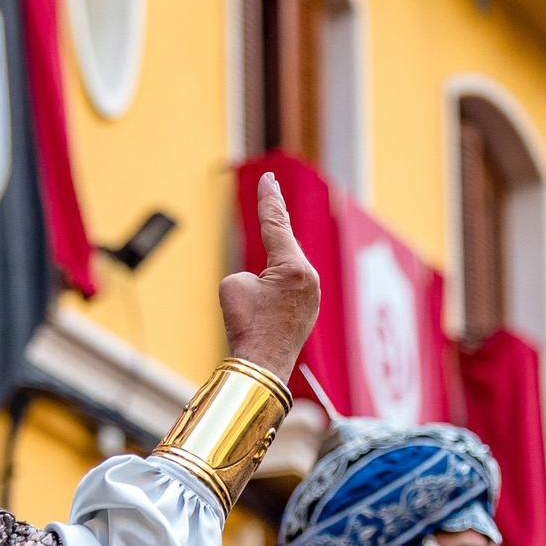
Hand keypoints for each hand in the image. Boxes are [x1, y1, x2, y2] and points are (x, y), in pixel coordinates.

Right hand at [220, 172, 320, 383]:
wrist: (262, 367)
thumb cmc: (246, 326)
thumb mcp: (233, 286)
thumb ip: (251, 271)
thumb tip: (264, 282)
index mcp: (293, 267)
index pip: (276, 223)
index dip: (269, 199)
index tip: (269, 177)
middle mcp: (310, 278)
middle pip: (283, 247)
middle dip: (269, 234)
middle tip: (267, 199)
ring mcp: (312, 296)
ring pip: (284, 271)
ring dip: (268, 275)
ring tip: (254, 308)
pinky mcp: (308, 311)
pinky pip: (288, 291)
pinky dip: (273, 293)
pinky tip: (264, 315)